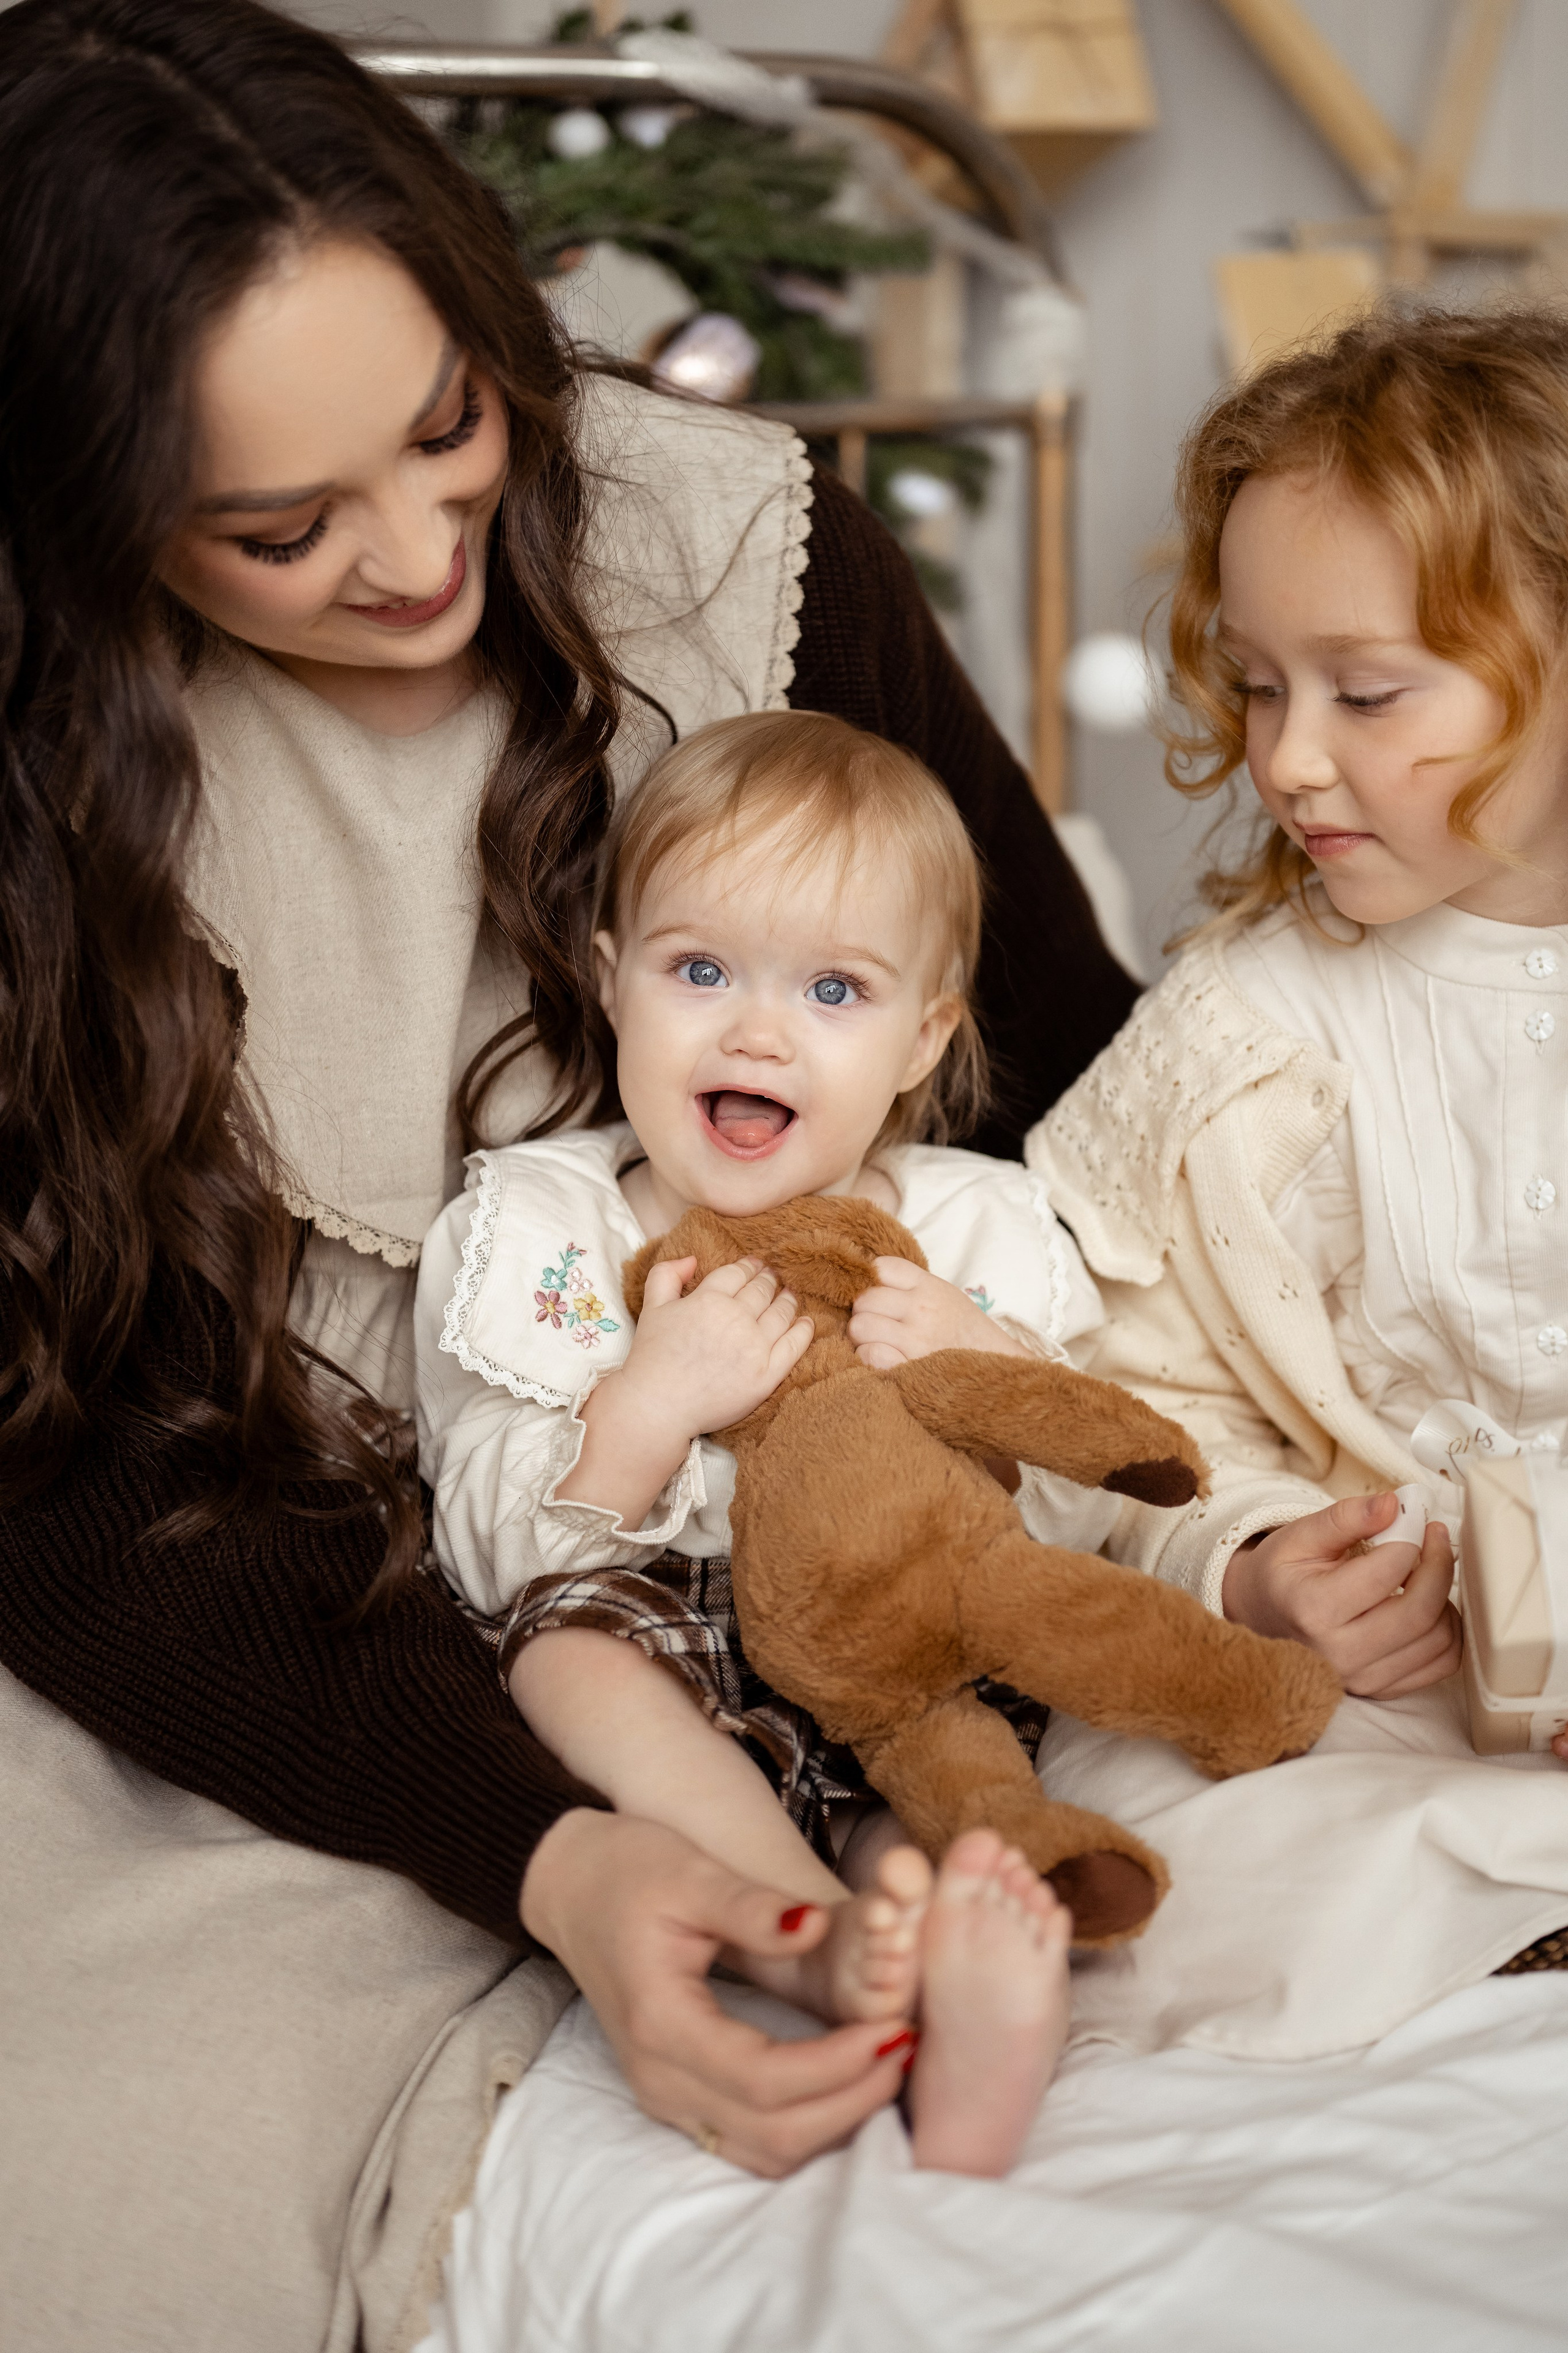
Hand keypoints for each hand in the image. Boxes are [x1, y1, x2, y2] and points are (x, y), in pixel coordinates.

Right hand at [519, 1811, 910, 2176]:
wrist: (568, 1885)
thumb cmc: (627, 1871)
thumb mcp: (690, 1873)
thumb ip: (751, 1908)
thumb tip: (813, 1925)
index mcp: (661, 2025)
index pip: (766, 2079)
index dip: (838, 2065)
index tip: (894, 2026)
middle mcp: (659, 2078)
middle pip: (773, 2133)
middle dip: (852, 2101)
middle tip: (907, 2046)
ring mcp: (663, 2095)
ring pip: (765, 2150)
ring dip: (834, 2122)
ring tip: (888, 2063)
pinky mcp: (675, 2095)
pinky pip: (750, 2140)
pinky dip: (805, 2125)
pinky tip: (846, 2080)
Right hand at [555, 1256, 812, 1526]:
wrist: (658, 1407)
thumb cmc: (652, 1358)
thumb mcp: (651, 1307)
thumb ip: (667, 1275)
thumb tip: (693, 1259)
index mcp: (709, 1299)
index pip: (739, 1273)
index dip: (749, 1266)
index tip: (755, 1265)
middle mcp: (736, 1318)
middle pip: (763, 1289)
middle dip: (770, 1280)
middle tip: (774, 1278)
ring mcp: (755, 1347)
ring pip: (782, 1312)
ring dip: (788, 1300)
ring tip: (790, 1295)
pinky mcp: (767, 1374)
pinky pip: (795, 1345)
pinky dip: (804, 1330)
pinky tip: (806, 1323)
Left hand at [848, 1257, 1030, 1370]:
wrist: (998, 1367)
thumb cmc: (965, 1332)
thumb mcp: (945, 1296)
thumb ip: (911, 1287)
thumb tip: (868, 1281)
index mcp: (929, 1286)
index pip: (882, 1268)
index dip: (871, 1282)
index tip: (877, 1296)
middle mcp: (921, 1309)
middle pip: (864, 1299)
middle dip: (863, 1312)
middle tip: (875, 1324)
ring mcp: (916, 1339)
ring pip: (860, 1326)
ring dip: (861, 1336)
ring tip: (877, 1341)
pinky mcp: (910, 1367)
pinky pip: (869, 1354)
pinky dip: (867, 1358)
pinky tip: (880, 1358)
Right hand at [1222, 1492, 1460, 1697]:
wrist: (1262, 1616)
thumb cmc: (1283, 1573)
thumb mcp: (1301, 1535)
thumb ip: (1347, 1517)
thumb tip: (1394, 1504)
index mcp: (1313, 1610)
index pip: (1387, 1570)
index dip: (1411, 1536)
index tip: (1414, 1518)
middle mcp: (1338, 1653)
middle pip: (1420, 1612)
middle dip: (1440, 1566)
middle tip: (1435, 1537)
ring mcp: (1361, 1678)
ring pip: (1439, 1640)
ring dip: (1445, 1599)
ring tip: (1427, 1572)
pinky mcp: (1380, 1689)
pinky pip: (1441, 1664)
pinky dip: (1448, 1631)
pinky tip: (1429, 1606)